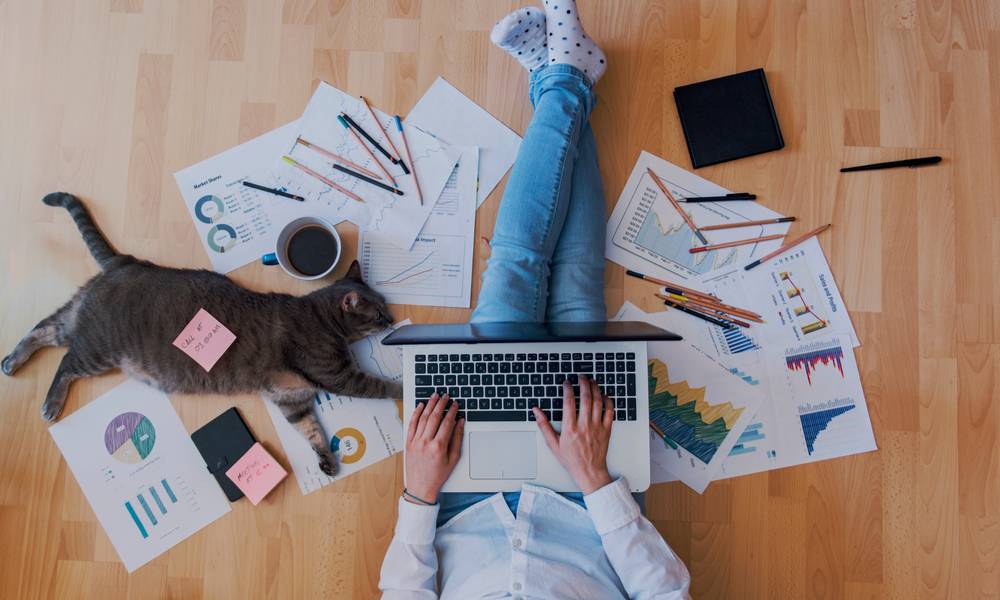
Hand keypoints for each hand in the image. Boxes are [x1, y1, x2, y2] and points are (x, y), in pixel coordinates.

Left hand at [404, 394, 463, 503]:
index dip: (452, 411)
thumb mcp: (453, 459)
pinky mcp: (408, 443)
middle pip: (434, 417)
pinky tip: (420, 406)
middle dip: (441, 404)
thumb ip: (457, 439)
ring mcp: (415, 442)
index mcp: (439, 446)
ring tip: (434, 397)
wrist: (421, 488)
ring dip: (429, 405)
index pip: (447, 422)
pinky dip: (416, 414)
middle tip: (445, 396)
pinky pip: (412, 424)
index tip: (455, 404)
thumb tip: (460, 423)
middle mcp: (426, 442)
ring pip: (422, 418)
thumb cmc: (438, 475)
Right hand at [533, 375, 613, 493]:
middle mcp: (585, 426)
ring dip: (595, 389)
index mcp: (570, 428)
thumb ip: (544, 425)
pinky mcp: (607, 430)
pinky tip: (604, 395)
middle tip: (580, 377)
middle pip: (586, 398)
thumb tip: (536, 411)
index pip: (569, 402)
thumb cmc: (571, 459)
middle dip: (583, 383)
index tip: (566, 383)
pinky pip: (610, 411)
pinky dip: (608, 401)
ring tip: (592, 381)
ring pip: (598, 402)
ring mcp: (597, 427)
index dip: (568, 389)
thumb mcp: (553, 444)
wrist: (589, 471)